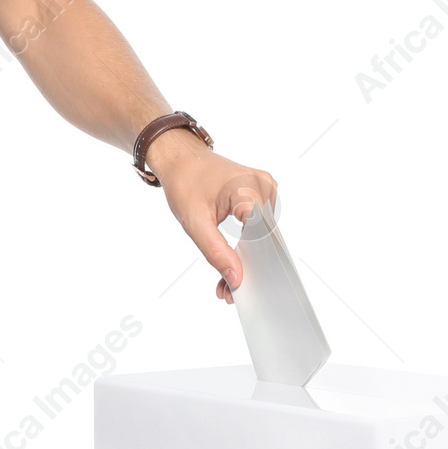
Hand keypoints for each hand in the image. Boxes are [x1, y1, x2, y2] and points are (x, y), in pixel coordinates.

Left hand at [145, 130, 277, 304]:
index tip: (241, 287)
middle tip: (227, 289)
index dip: (255, 263)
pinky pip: (260, 225)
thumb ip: (216, 252)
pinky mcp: (262, 194)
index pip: (263, 234)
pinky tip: (233, 258)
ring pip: (264, 235)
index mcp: (248, 187)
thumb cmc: (185, 183)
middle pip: (265, 238)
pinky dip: (247, 244)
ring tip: (226, 276)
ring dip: (248, 257)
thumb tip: (237, 279)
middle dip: (247, 266)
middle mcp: (263, 185)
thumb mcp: (194, 222)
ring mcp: (266, 188)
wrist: (181, 159)